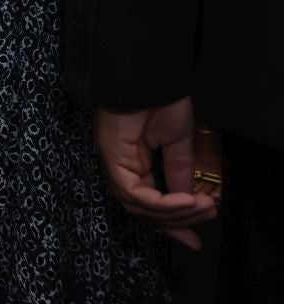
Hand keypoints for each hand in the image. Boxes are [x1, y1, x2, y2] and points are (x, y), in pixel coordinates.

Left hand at [94, 98, 217, 249]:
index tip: (194, 241)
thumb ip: (179, 173)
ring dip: (175, 211)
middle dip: (176, 221)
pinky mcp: (112, 157)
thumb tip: (188, 199)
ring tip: (204, 206)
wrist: (150, 77)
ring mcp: (113, 161)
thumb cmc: (161, 100)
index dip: (170, 223)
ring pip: (139, 205)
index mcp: (133, 161)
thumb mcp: (177, 143)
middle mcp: (120, 164)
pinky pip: (135, 192)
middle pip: (142, 209)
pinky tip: (187, 198)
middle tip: (207, 217)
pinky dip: (163, 201)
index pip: (147, 202)